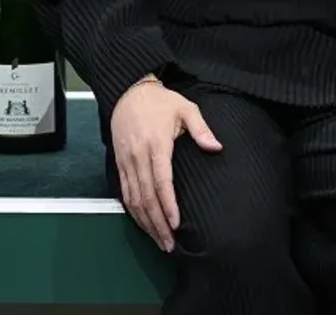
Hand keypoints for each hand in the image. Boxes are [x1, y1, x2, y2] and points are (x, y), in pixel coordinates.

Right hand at [109, 76, 222, 252]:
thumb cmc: (160, 101)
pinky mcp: (119, 163)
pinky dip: (133, 211)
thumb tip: (216, 147)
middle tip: (169, 243)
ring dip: (145, 222)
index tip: (176, 224)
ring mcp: (126, 161)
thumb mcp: (185, 108)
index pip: (162, 181)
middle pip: (146, 197)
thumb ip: (201, 129)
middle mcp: (138, 156)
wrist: (127, 92)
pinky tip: (143, 223)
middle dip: (157, 223)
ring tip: (158, 240)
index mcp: (157, 144)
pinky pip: (124, 192)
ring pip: (134, 199)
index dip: (168, 205)